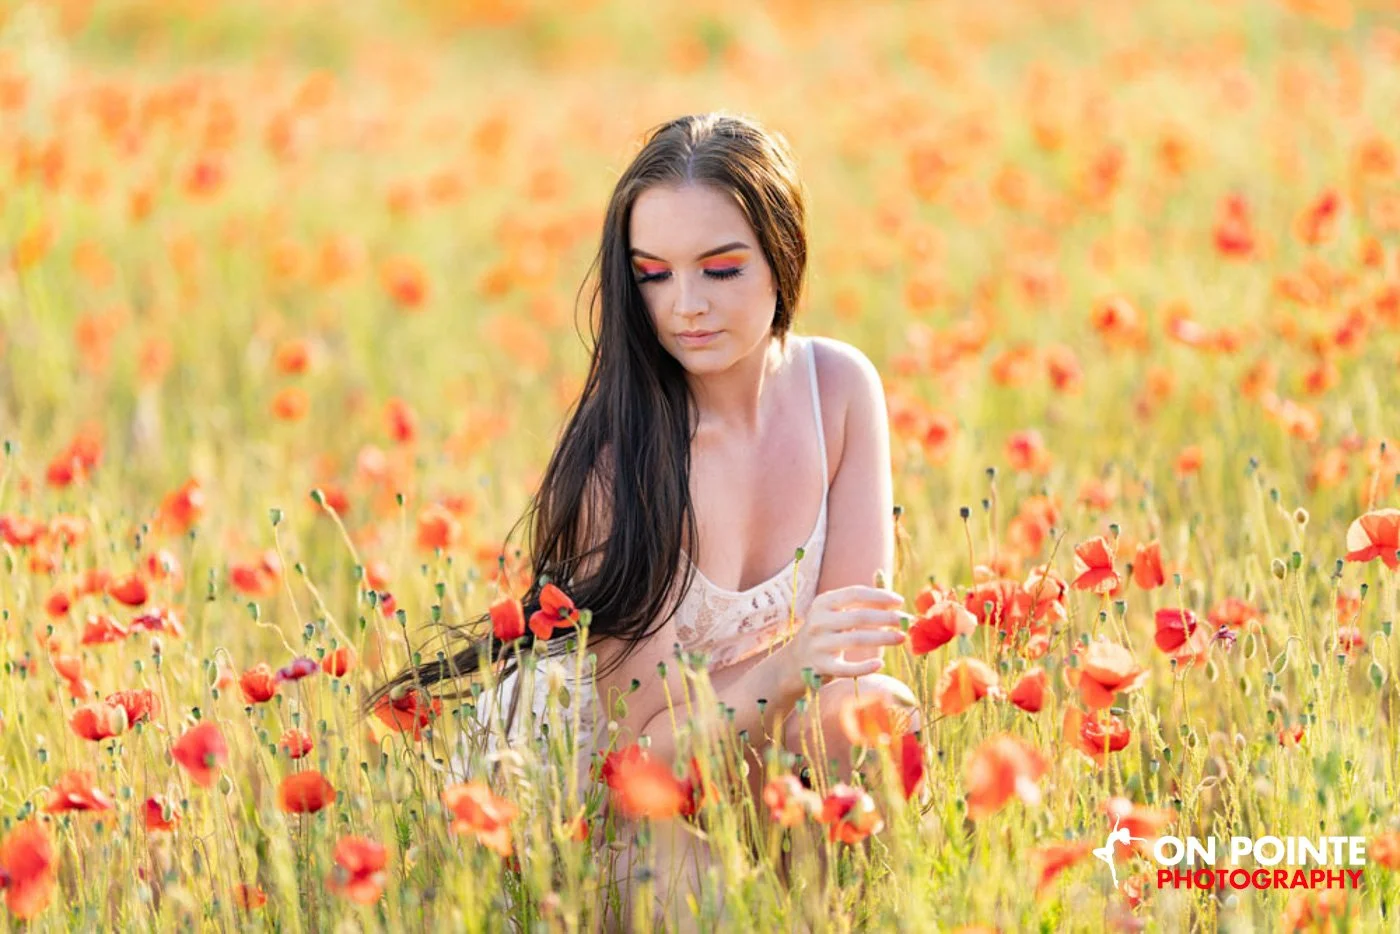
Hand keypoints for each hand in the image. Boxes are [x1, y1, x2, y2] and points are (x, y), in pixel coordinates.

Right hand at [777, 585, 906, 689]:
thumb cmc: (826, 633)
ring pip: (857, 640)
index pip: (855, 594)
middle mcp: (818, 621)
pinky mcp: (821, 667)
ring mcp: (818, 645)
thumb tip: (885, 581)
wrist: (795, 662)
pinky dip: (865, 666)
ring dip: (883, 638)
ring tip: (901, 638)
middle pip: (860, 616)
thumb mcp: (836, 611)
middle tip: (907, 621)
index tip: (900, 601)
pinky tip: (880, 663)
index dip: (880, 596)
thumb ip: (860, 599)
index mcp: (823, 603)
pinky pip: (847, 668)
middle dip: (887, 618)